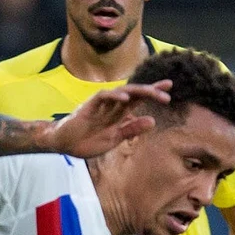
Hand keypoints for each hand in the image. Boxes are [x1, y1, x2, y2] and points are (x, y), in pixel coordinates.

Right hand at [48, 81, 171, 158]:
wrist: (64, 144)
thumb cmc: (88, 141)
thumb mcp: (115, 138)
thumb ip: (132, 129)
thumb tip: (152, 121)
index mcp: (119, 113)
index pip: (139, 99)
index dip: (153, 94)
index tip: (169, 92)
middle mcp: (113, 105)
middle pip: (134, 93)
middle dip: (151, 90)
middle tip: (168, 91)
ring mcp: (102, 104)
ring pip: (122, 91)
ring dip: (138, 91)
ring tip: (152, 92)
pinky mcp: (90, 105)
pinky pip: (103, 96)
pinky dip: (114, 96)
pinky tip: (125, 98)